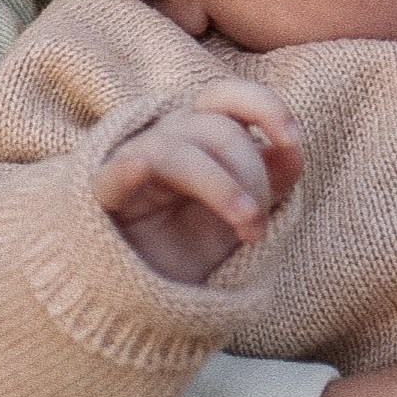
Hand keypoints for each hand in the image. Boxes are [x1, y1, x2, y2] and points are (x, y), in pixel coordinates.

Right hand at [91, 80, 302, 285]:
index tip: (292, 141)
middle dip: (251, 175)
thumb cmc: (189, 248)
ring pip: (180, 150)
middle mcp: (167, 141)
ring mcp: (133, 165)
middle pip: (216, 128)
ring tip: (246, 231)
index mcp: (198, 137)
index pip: (226, 97)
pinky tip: (140, 169)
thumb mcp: (241, 217)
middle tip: (257, 226)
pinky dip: (130, 167)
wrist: (141, 298)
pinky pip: (116, 173)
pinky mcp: (103, 197)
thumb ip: (270, 181)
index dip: (263, 107)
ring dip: (223, 187)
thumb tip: (293, 149)